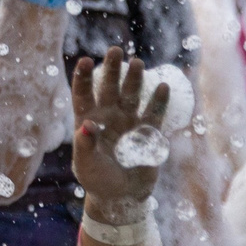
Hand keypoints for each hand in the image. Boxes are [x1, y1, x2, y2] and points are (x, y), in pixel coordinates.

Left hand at [71, 47, 172, 207]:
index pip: (83, 93)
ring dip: (135, 80)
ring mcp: (129, 122)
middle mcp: (108, 116)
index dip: (83, 77)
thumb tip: (86, 125)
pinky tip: (162, 86)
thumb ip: (84, 145)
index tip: (86, 60)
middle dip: (112, 69)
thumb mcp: (86, 164)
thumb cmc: (97, 179)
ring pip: (132, 95)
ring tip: (137, 62)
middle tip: (115, 49)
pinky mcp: (148, 133)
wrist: (121, 196)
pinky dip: (158, 101)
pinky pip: (154, 113)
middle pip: (109, 87)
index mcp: (87, 120)